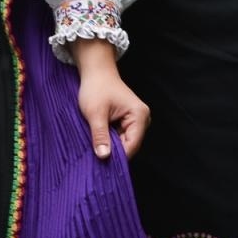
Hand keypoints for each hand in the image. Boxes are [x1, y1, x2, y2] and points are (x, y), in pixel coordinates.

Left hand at [69, 38, 150, 157]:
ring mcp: (137, 120)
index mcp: (139, 115)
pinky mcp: (129, 120)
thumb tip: (104, 157)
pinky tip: (100, 140)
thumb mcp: (95, 113)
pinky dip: (110, 139)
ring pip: (124, 142)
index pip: (131, 145)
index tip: (102, 165)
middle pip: (129, 145)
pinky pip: (121, 136)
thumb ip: (100, 135)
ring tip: (96, 147)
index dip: (117, 157)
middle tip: (95, 157)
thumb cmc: (96, 88)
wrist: (96, 72)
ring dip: (111, 145)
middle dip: (113, 151)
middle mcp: (143, 119)